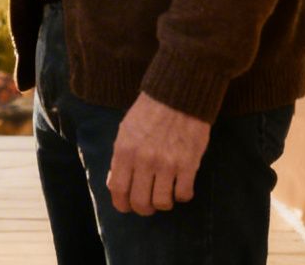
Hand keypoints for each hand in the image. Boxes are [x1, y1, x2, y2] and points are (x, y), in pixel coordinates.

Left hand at [106, 94, 211, 214]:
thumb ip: (120, 158)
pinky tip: (181, 185)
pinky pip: (184, 194)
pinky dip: (182, 195)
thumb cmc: (150, 112)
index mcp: (125, 151)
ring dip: (163, 202)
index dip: (122, 204)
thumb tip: (116, 184)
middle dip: (143, 209)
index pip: (118, 190)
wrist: (179, 95)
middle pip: (140, 202)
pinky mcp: (189, 164)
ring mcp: (167, 163)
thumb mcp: (125, 131)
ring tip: (165, 194)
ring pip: (162, 202)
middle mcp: (144, 160)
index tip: (127, 206)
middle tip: (149, 205)